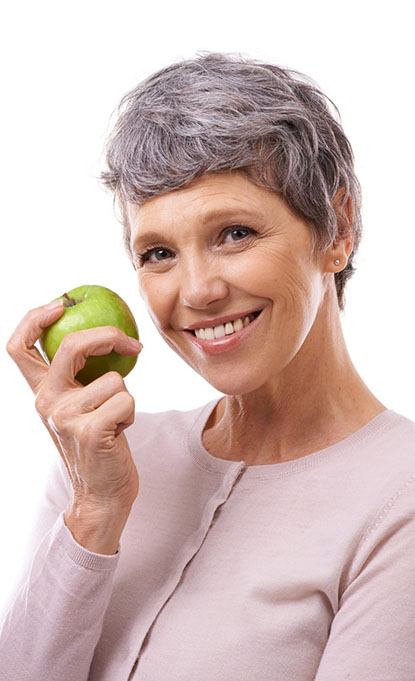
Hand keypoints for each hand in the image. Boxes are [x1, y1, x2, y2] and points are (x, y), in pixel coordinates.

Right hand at [6, 299, 142, 514]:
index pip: (19, 347)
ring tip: (115, 421)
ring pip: (114, 379)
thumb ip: (80, 378)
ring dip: (126, 397)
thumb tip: (108, 335)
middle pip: (70, 345)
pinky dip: (132, 414)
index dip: (35, 318)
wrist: (102, 495)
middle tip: (132, 345)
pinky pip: (126, 400)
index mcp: (41, 393)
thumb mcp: (79, 408)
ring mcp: (65, 417)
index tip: (62, 303)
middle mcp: (46, 402)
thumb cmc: (99, 446)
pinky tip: (120, 433)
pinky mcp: (90, 431)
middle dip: (107, 336)